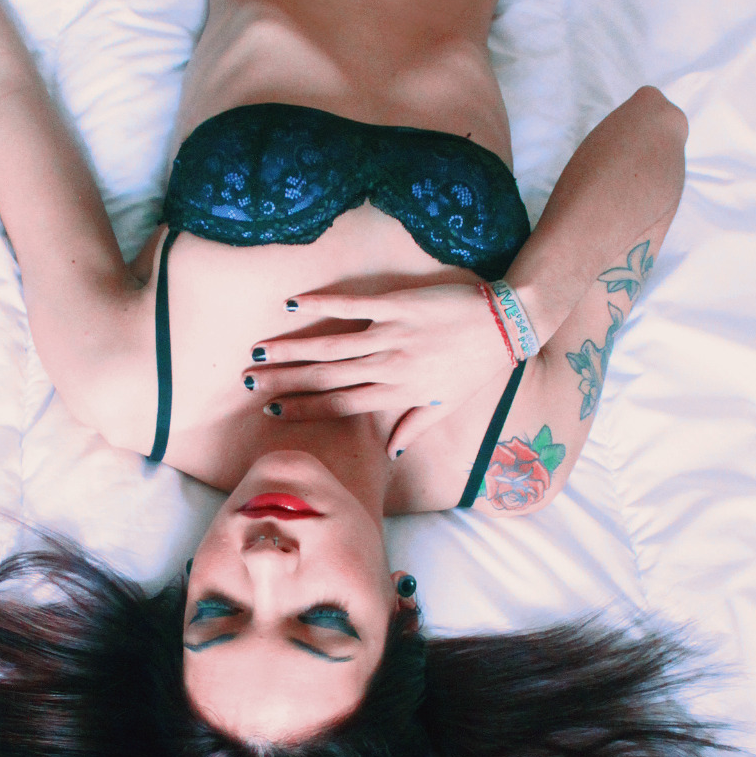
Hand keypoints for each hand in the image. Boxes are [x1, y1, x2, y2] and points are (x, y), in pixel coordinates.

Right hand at [244, 281, 515, 459]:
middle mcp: (388, 368)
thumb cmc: (477, 366)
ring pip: (331, 346)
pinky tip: (294, 304)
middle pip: (325, 377)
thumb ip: (413, 426)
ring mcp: (391, 336)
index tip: (271, 411)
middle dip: (283, 381)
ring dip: (291, 348)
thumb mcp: (447, 404)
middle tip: (248, 381)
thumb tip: (389, 452)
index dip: (303, 409)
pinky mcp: (399, 306)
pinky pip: (354, 305)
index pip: (339, 405)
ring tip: (259, 350)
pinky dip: (322, 304)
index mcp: (396, 394)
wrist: (507, 326)